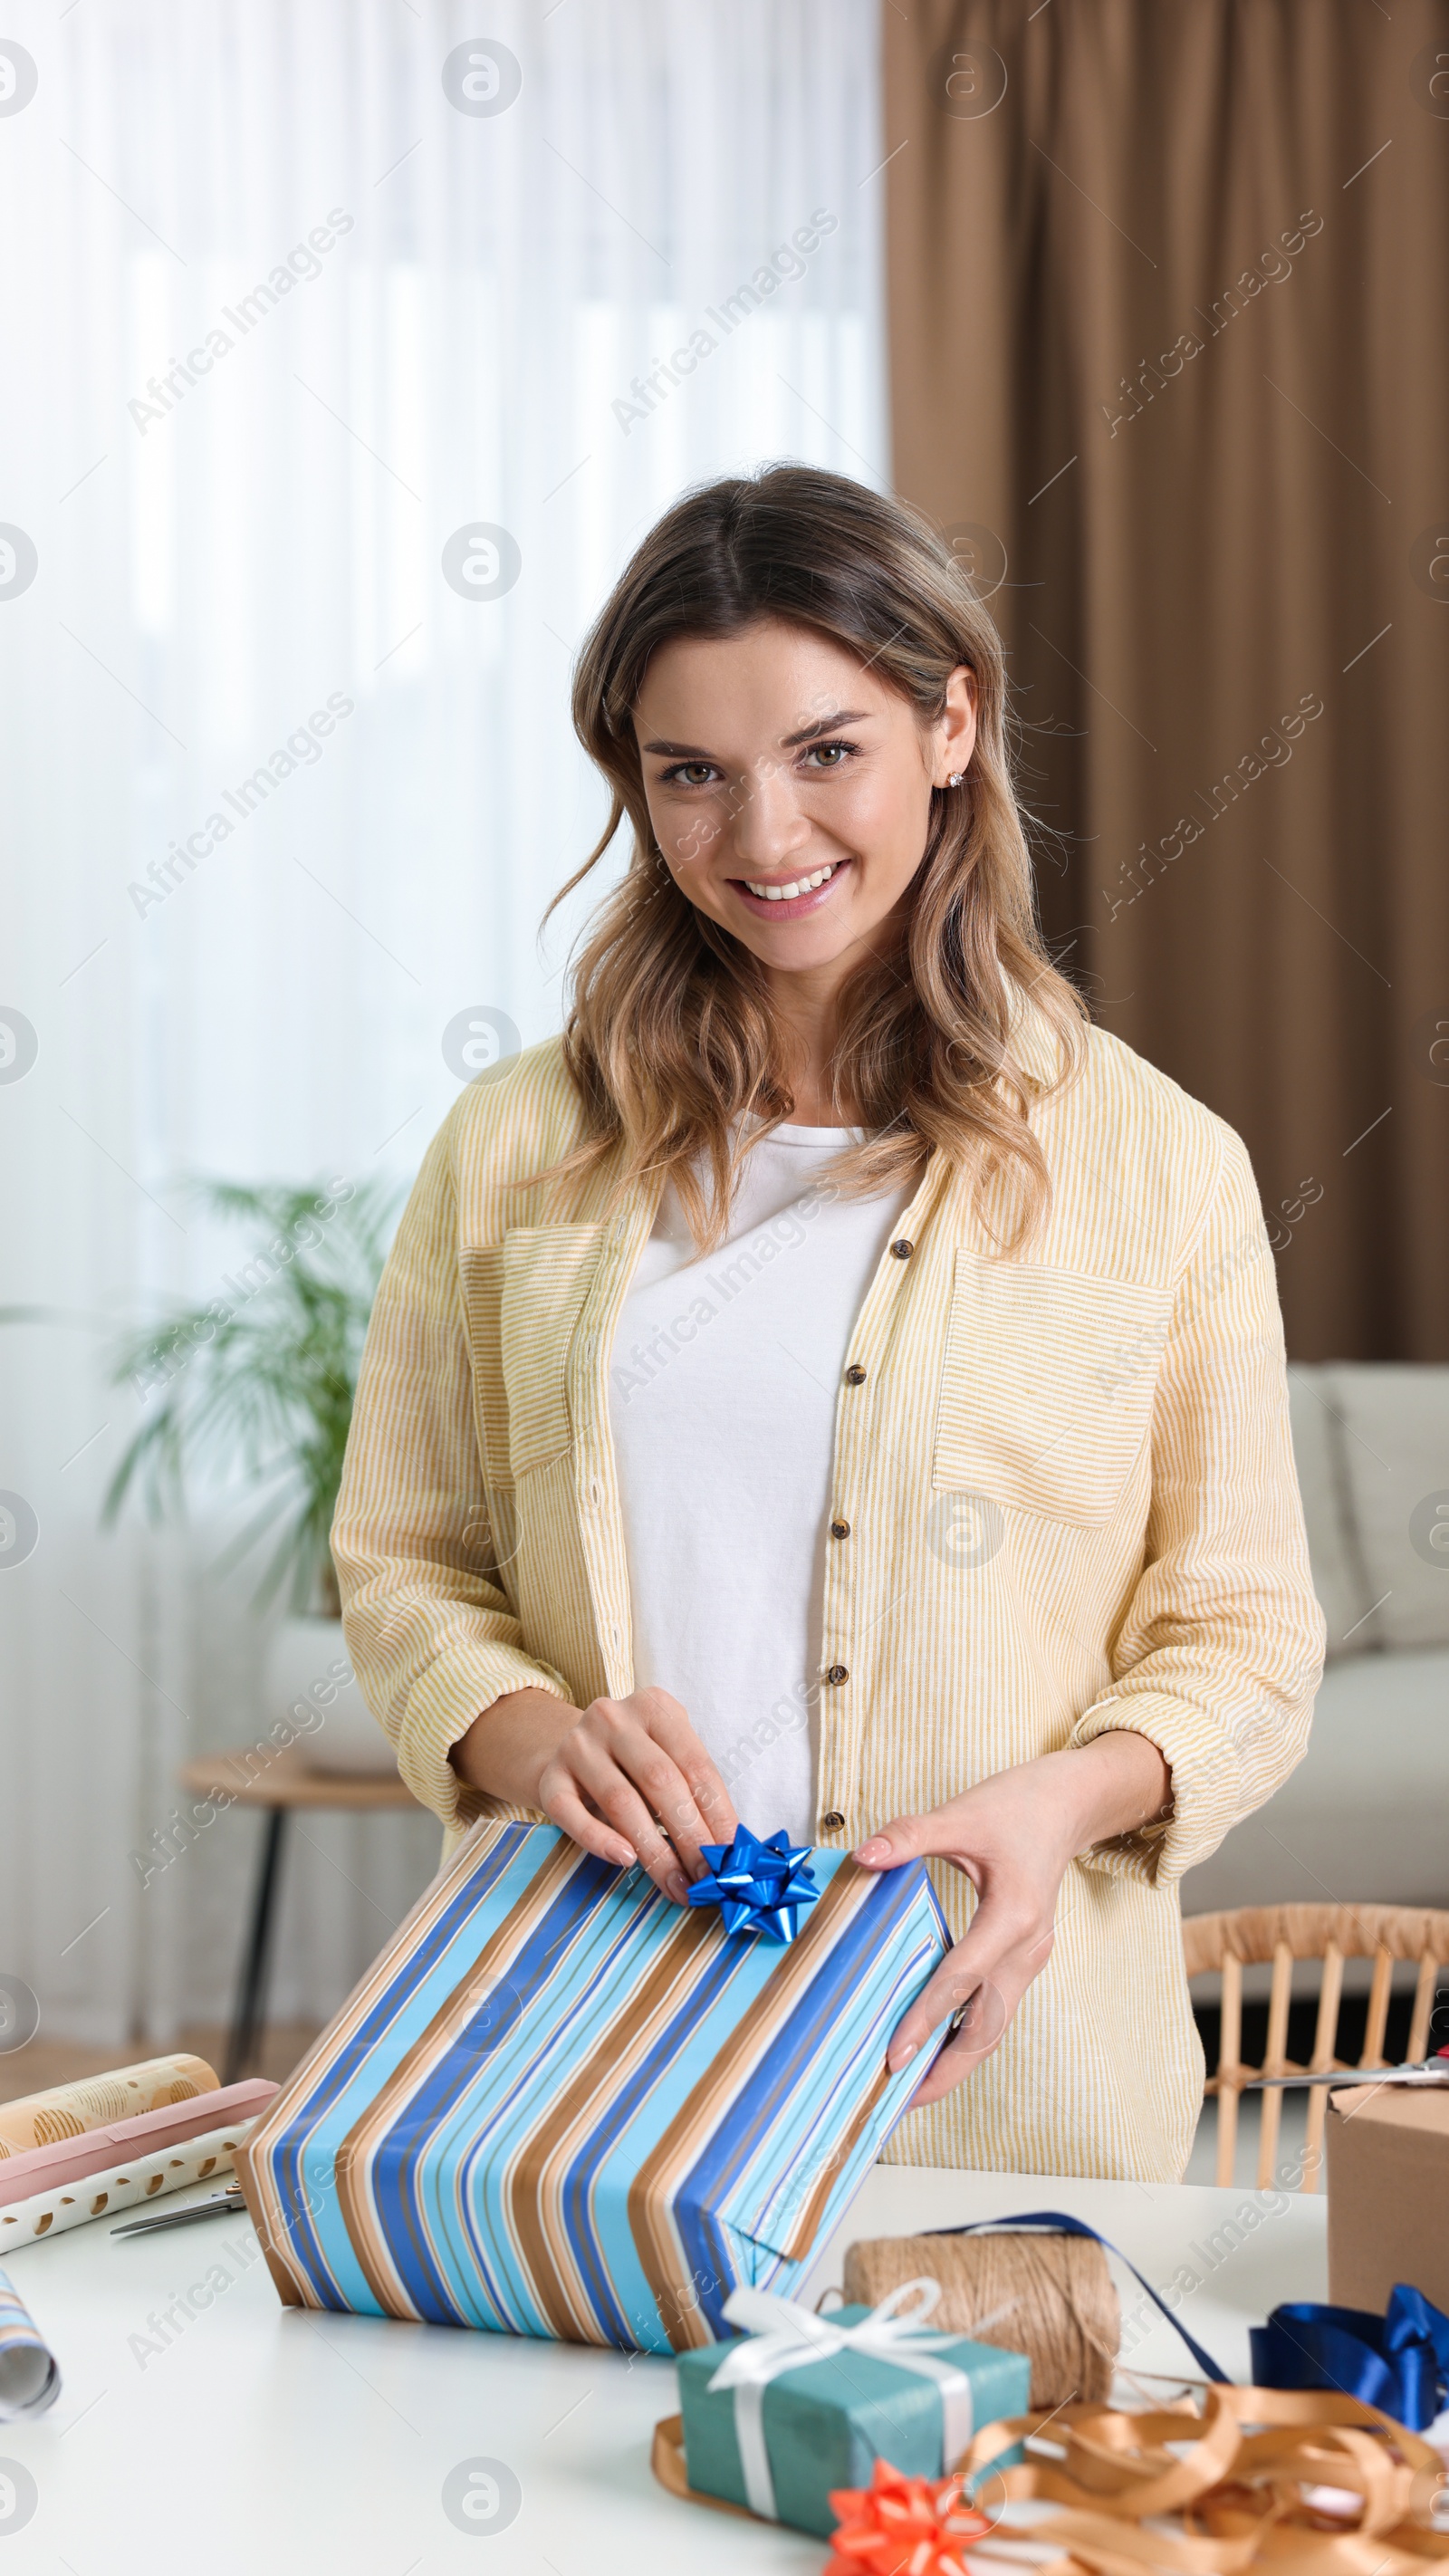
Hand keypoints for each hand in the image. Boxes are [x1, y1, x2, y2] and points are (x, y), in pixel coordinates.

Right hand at [450, 1683, 738, 1904]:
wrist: (563, 1749)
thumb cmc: (630, 1761)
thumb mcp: (664, 1755)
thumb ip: (691, 1788)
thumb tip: (727, 1845)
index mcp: (654, 1707)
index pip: (695, 1763)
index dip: (717, 1812)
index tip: (732, 1852)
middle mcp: (613, 1718)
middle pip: (660, 1781)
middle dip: (690, 1835)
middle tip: (708, 1877)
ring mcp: (577, 1745)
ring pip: (621, 1801)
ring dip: (654, 1849)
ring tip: (676, 1884)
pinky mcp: (549, 1777)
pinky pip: (572, 1814)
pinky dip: (600, 1839)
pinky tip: (626, 1860)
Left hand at [853, 1732, 1171, 2109]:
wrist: (1070, 1804)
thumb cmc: (1018, 1806)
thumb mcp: (962, 1813)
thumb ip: (911, 1836)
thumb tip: (862, 1855)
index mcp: (1013, 1916)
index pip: (962, 1979)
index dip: (927, 2018)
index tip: (894, 2056)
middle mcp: (1027, 1947)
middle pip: (988, 2026)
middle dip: (947, 2069)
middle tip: (899, 2101)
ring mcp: (1030, 1956)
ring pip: (995, 2024)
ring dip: (958, 2060)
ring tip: (913, 2090)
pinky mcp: (1025, 1956)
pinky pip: (996, 2006)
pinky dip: (968, 2034)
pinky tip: (937, 2046)